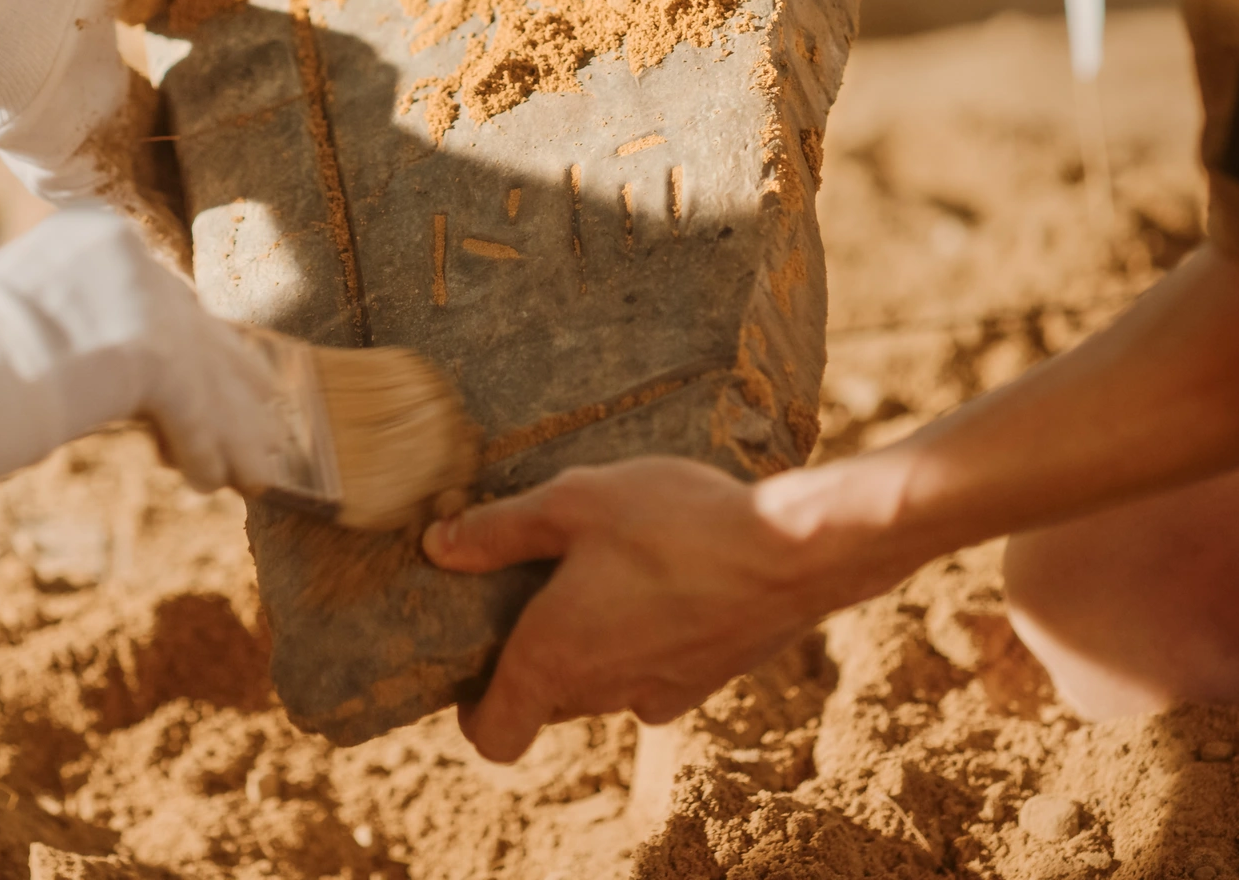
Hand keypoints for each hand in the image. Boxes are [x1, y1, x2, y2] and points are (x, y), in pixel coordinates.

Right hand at [0, 207, 285, 489]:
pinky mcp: (152, 353)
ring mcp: (143, 299)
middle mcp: (128, 253)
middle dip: (232, 383)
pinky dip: (204, 450)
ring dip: (232, 429)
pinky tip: (211, 482)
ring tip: (254, 468)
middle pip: (197, 328)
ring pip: (207, 373)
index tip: (226, 372)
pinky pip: (193, 412)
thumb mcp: (31, 313)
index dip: (197, 345)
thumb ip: (85, 322)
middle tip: (263, 417)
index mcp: (96, 233)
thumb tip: (124, 365)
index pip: (165, 294)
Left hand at [422, 457, 906, 761]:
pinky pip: (655, 672)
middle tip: (537, 587)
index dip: (473, 710)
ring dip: (594, 645)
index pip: (494, 736)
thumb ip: (500, 529)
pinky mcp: (707, 681)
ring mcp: (660, 693)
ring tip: (606, 571)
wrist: (799, 552)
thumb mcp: (574, 501)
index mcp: (553, 660)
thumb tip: (439, 547)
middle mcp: (604, 693)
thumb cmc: (678, 523)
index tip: (475, 664)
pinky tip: (665, 579)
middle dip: (534, 657)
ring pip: (603, 686)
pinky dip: (647, 640)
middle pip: (546, 703)